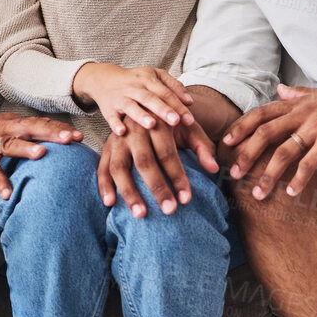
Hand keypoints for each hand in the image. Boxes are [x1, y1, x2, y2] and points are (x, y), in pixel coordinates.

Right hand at [0, 113, 80, 195]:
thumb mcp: (2, 132)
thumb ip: (23, 139)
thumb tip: (50, 150)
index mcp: (13, 123)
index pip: (40, 123)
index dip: (60, 128)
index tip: (81, 136)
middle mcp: (3, 129)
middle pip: (31, 128)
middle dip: (52, 133)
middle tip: (72, 139)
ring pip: (10, 144)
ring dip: (26, 149)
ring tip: (42, 154)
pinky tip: (8, 193)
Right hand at [73, 62, 193, 134]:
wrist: (104, 79)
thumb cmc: (136, 81)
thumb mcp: (155, 76)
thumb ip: (174, 87)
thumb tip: (190, 102)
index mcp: (148, 79)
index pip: (165, 92)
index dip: (178, 106)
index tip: (190, 120)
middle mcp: (135, 88)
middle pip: (150, 98)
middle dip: (163, 110)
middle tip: (176, 121)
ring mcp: (120, 98)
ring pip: (131, 106)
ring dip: (140, 115)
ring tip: (151, 125)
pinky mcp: (108, 108)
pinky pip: (111, 117)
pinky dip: (115, 124)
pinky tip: (122, 132)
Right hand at [97, 118, 219, 217]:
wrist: (146, 102)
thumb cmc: (172, 121)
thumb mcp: (189, 127)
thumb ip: (202, 147)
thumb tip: (213, 169)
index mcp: (157, 121)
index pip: (167, 152)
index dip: (177, 176)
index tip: (187, 198)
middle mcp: (135, 128)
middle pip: (145, 161)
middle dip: (157, 187)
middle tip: (169, 210)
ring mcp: (118, 138)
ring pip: (120, 166)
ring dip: (129, 191)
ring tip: (141, 215)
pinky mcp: (107, 146)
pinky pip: (102, 167)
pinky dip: (104, 185)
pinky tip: (110, 204)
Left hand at [222, 82, 316, 199]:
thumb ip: (299, 93)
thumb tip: (280, 88)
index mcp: (299, 103)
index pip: (261, 113)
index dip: (242, 127)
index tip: (226, 143)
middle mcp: (303, 113)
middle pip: (265, 133)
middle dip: (246, 155)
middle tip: (233, 175)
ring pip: (283, 153)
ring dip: (268, 176)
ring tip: (258, 195)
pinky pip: (309, 164)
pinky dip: (298, 180)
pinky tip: (292, 194)